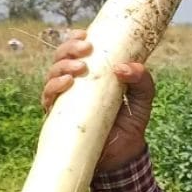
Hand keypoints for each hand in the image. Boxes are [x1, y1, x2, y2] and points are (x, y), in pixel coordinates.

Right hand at [41, 29, 154, 172]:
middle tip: (86, 48)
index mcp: (93, 74)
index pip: (77, 51)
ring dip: (62, 66)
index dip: (75, 39)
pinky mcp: (57, 118)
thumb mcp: (143, 98)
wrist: (123, 156)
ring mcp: (64, 101)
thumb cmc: (131, 123)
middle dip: (69, 49)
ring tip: (80, 67)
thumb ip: (141, 80)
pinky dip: (54, 87)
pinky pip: (47, 99)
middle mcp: (75, 85)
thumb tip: (123, 67)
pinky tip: (67, 83)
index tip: (86, 34)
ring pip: (51, 75)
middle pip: (60, 59)